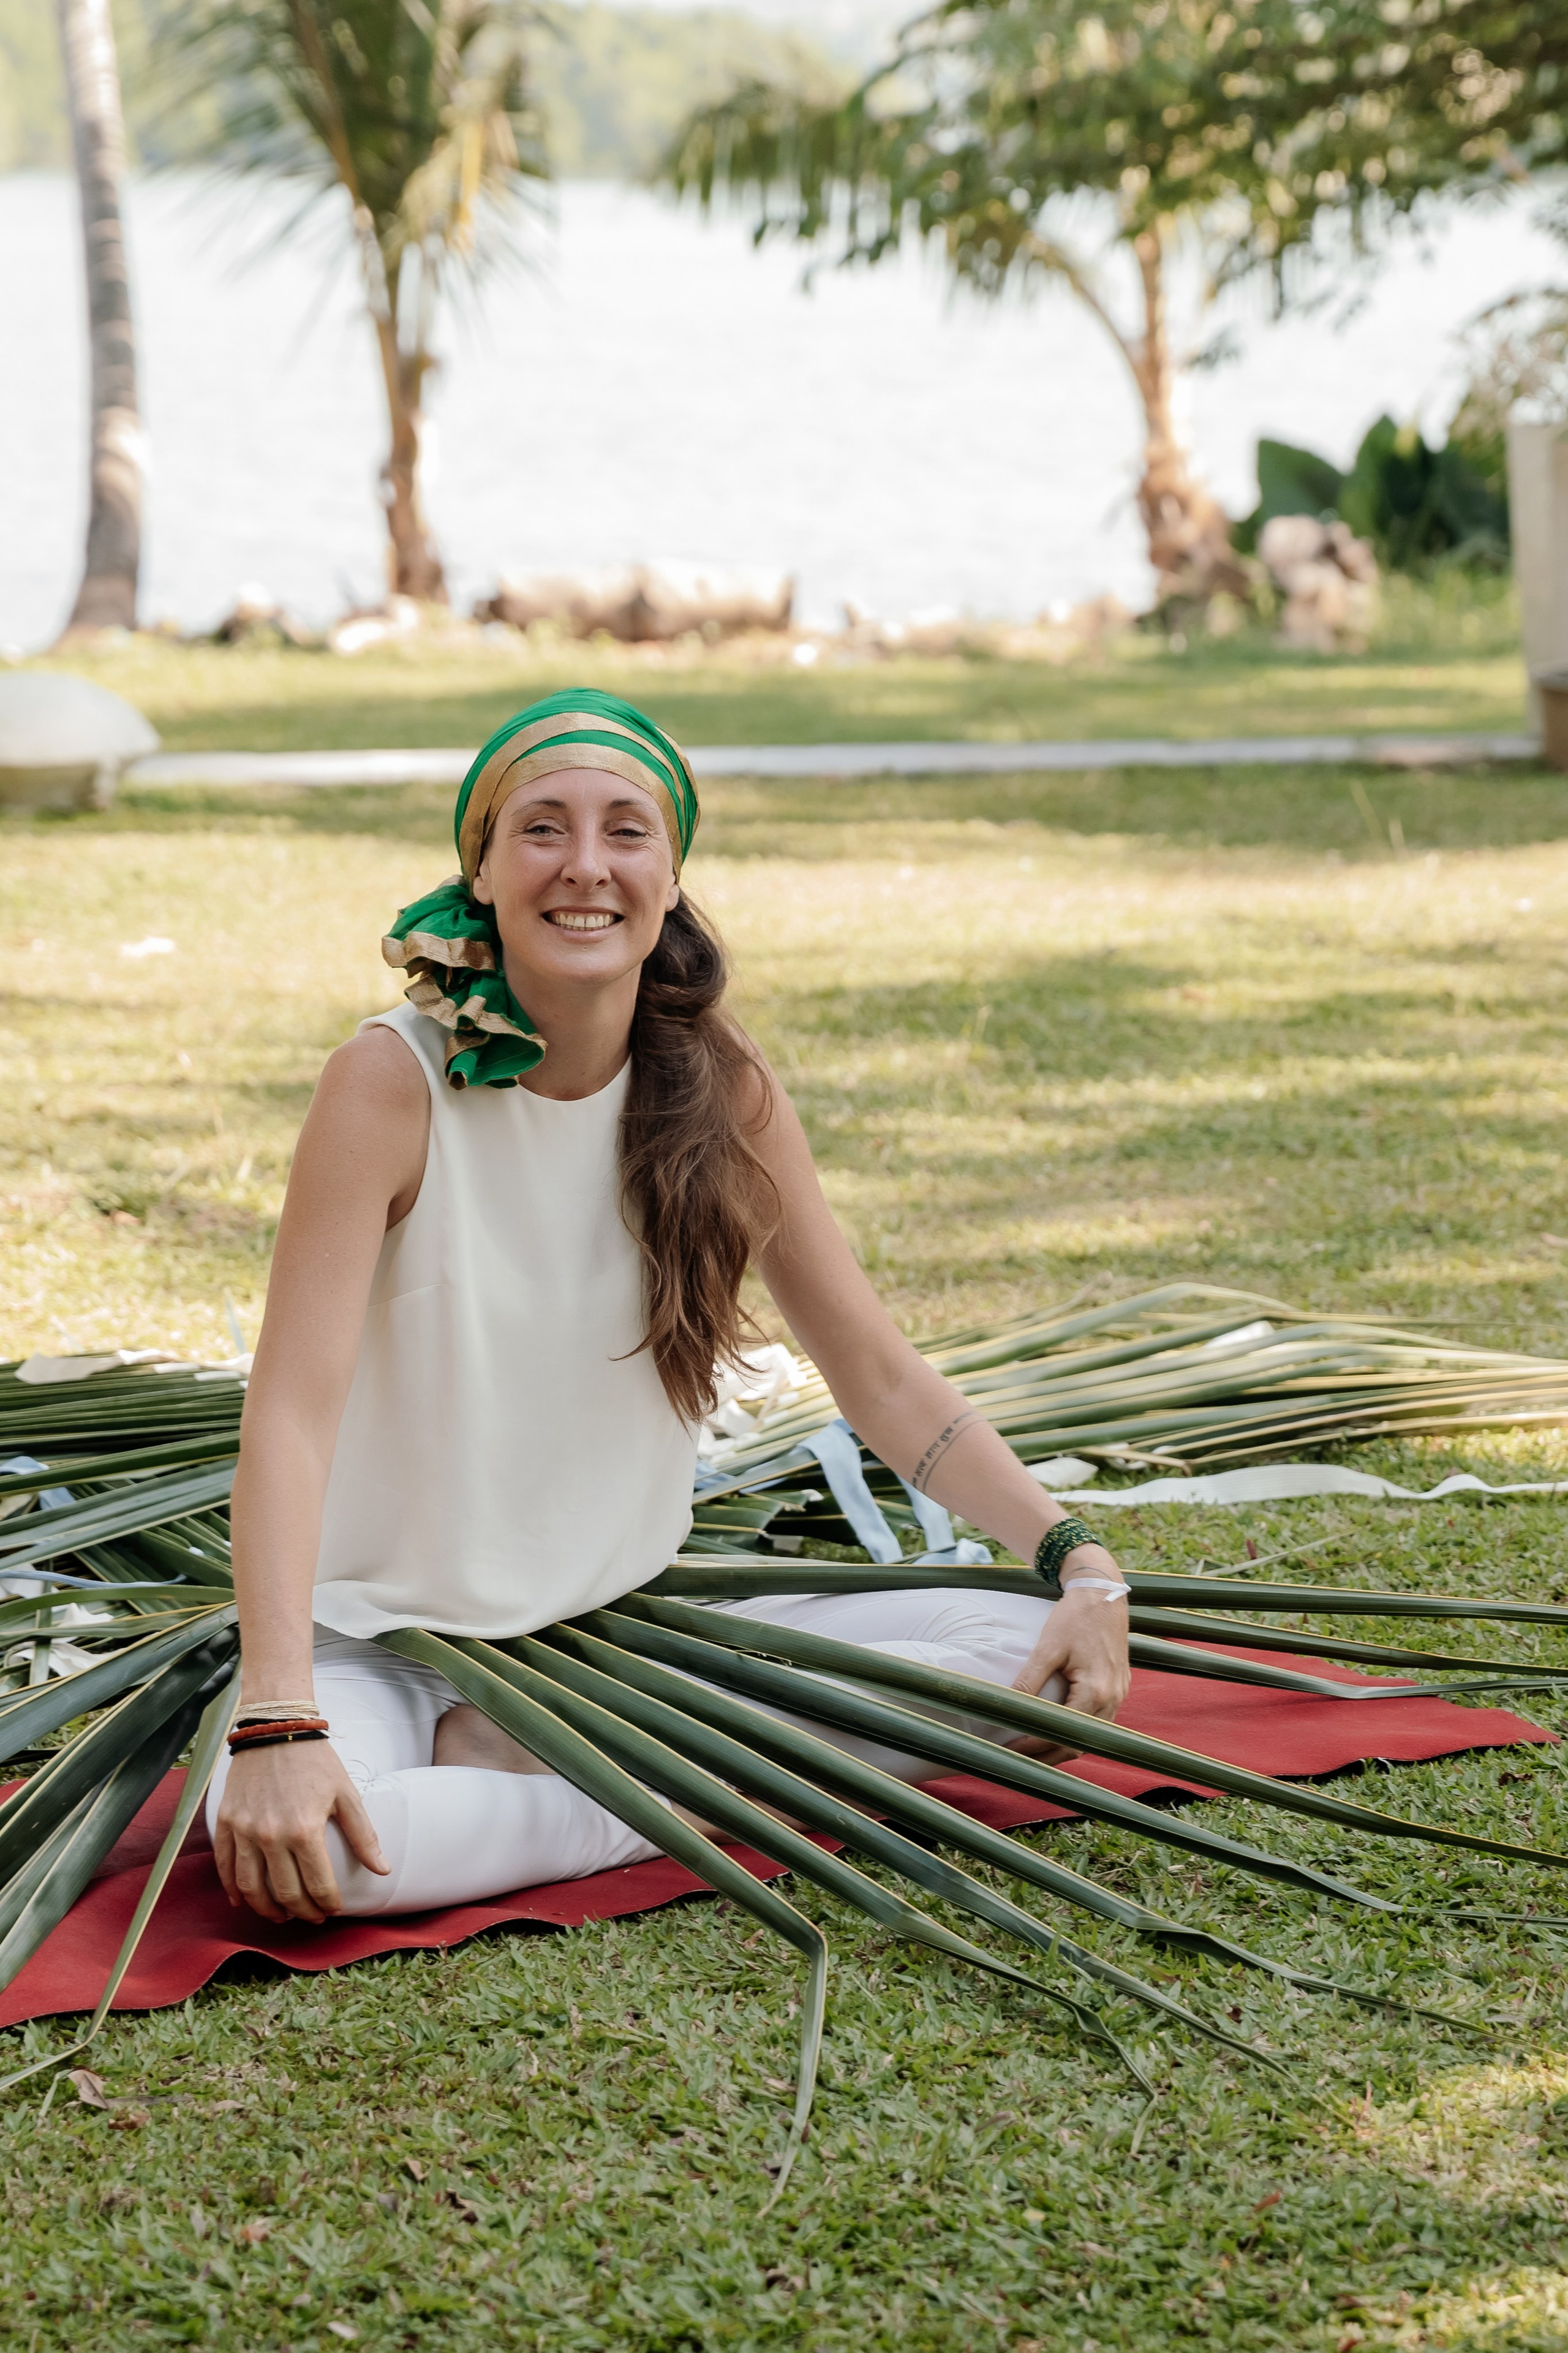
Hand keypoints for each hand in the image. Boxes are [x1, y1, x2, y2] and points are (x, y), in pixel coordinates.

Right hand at [214, 1741, 387, 1924]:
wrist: (276, 1728)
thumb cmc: (315, 1761)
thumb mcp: (346, 1794)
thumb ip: (363, 1835)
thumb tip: (382, 1870)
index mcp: (304, 1830)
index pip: (317, 1886)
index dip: (327, 1905)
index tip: (333, 1910)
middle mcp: (271, 1836)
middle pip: (285, 1893)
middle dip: (301, 1912)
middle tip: (311, 1917)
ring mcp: (244, 1830)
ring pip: (251, 1887)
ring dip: (267, 1909)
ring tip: (281, 1915)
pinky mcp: (226, 1822)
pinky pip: (225, 1866)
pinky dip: (233, 1889)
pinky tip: (244, 1900)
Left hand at [1010, 1547, 1130, 1758]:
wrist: (1104, 1593)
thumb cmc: (1076, 1617)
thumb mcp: (1048, 1647)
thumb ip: (1029, 1680)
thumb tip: (1008, 1705)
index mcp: (1097, 1691)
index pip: (1063, 1733)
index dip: (1035, 1745)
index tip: (1011, 1749)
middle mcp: (1113, 1698)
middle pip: (1079, 1743)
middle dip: (1048, 1754)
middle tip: (1018, 1757)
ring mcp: (1119, 1694)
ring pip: (1090, 1736)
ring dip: (1062, 1745)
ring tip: (1033, 1749)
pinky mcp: (1118, 1688)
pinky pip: (1098, 1721)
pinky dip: (1077, 1731)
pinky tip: (1057, 1729)